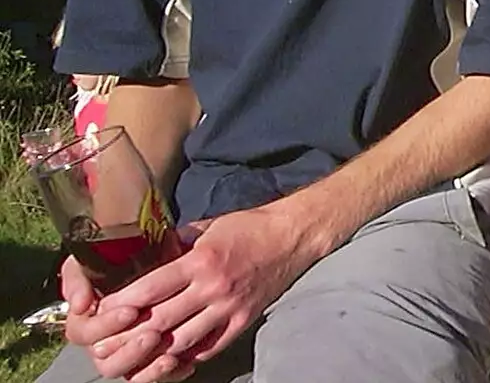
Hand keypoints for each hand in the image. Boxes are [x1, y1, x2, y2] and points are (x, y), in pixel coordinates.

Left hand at [84, 204, 323, 382]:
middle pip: (161, 320)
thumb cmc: (250, 226)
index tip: (103, 311)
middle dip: (131, 333)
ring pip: (182, 340)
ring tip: (136, 352)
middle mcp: (213, 287)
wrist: (293, 234)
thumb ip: (178, 243)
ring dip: (155, 349)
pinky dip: (187, 355)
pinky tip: (172, 355)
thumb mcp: (210, 226)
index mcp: (201, 261)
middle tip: (110, 339)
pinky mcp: (244, 320)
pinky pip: (209, 347)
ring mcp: (229, 307)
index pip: (151, 288)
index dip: (123, 304)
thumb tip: (148, 254)